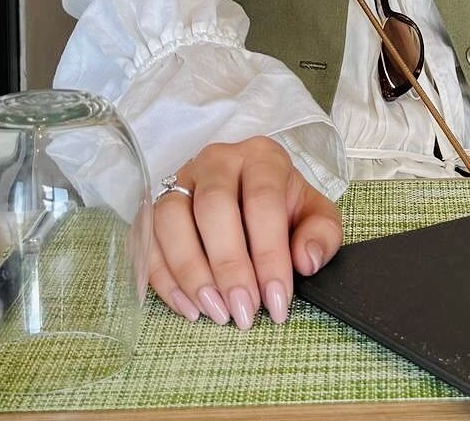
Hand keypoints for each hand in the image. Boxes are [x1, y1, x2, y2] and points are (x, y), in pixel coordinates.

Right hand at [148, 135, 341, 328]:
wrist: (252, 192)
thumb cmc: (284, 207)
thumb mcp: (316, 215)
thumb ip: (322, 234)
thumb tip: (305, 260)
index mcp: (262, 156)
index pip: (263, 201)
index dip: (269, 254)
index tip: (277, 301)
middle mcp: (217, 160)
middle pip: (213, 207)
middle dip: (229, 266)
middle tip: (243, 311)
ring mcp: (181, 180)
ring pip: (171, 218)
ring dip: (191, 271)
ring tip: (214, 311)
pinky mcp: (155, 205)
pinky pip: (147, 238)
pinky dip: (164, 277)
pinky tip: (188, 307)